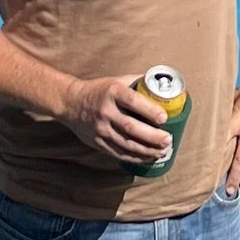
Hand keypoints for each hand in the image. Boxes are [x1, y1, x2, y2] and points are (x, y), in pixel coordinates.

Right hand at [62, 72, 179, 165]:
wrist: (71, 103)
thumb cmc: (100, 90)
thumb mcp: (116, 81)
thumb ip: (138, 82)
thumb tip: (161, 84)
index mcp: (113, 92)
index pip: (133, 101)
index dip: (150, 111)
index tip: (165, 118)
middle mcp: (106, 111)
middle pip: (131, 127)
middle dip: (152, 136)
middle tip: (168, 140)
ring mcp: (101, 128)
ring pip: (126, 144)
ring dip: (146, 150)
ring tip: (162, 152)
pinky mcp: (98, 142)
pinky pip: (119, 153)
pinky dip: (135, 157)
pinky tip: (148, 158)